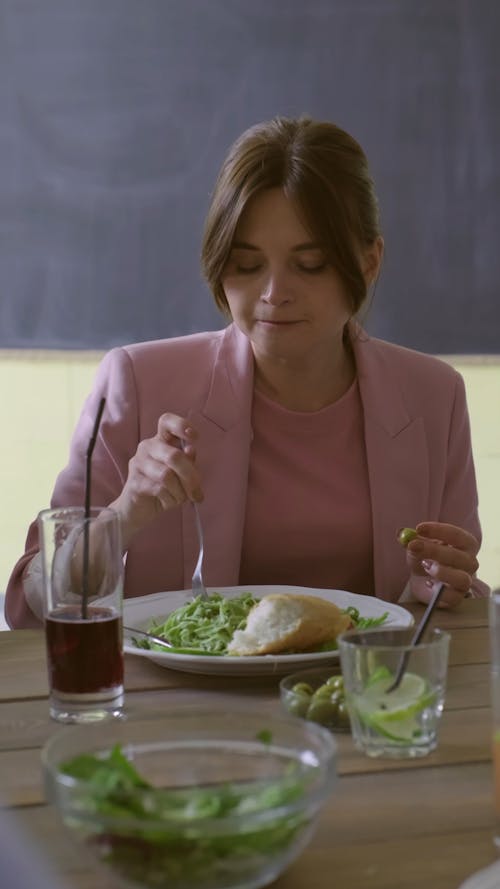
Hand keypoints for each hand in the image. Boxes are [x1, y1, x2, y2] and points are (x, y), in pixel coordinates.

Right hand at [111, 414, 202, 547]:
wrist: (137, 509)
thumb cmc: (163, 488)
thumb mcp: (180, 475)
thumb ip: (187, 462)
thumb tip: (191, 450)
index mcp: (161, 440)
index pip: (166, 421)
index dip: (181, 425)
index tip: (195, 438)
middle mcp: (147, 447)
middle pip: (174, 456)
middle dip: (190, 477)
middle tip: (197, 493)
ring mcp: (138, 463)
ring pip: (167, 476)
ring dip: (180, 492)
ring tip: (179, 498)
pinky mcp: (134, 482)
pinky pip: (159, 490)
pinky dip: (170, 499)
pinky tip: (168, 502)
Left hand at [405, 521, 479, 607]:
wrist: (423, 580)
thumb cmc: (426, 557)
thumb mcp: (418, 545)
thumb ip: (413, 540)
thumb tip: (405, 535)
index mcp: (465, 544)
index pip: (457, 535)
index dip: (438, 531)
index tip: (419, 529)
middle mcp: (469, 562)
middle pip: (458, 556)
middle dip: (434, 550)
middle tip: (415, 546)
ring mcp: (465, 581)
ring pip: (462, 578)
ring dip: (442, 572)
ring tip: (425, 565)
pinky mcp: (457, 597)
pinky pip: (453, 597)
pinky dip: (440, 591)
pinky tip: (427, 583)